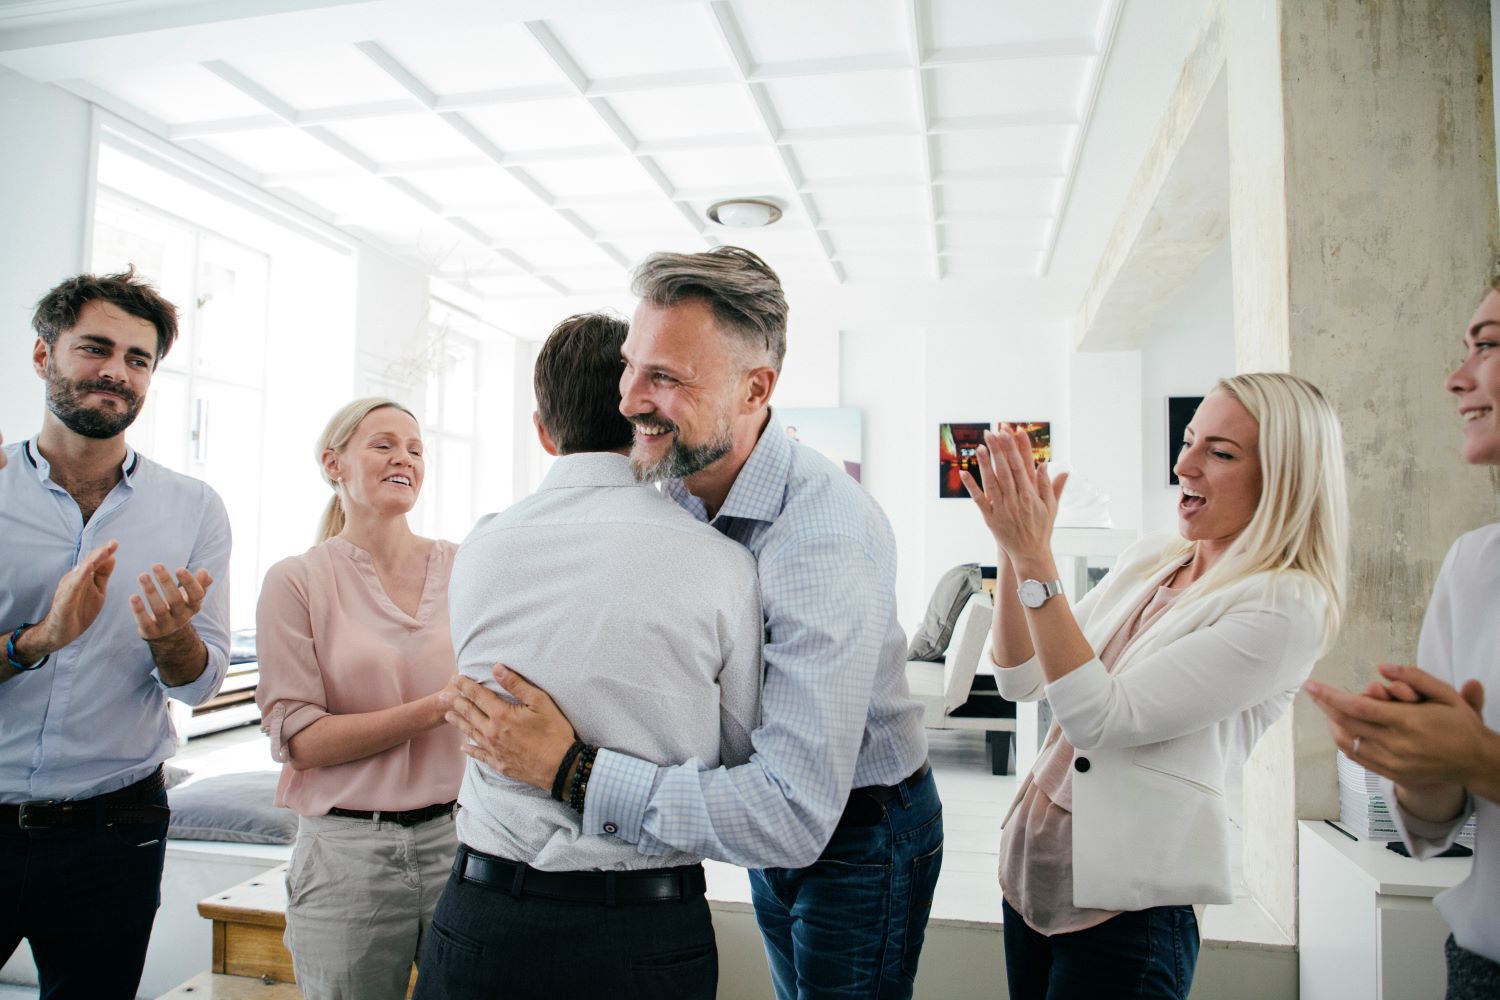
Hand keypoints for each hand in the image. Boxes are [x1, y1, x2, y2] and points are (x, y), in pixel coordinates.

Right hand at [31, 540, 118, 654]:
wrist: (62, 632)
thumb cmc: (80, 610)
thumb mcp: (97, 591)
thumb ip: (103, 575)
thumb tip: (112, 557)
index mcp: (83, 577)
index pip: (94, 561)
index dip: (104, 552)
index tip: (115, 543)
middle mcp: (74, 579)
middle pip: (88, 562)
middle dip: (100, 553)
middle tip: (112, 544)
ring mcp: (68, 589)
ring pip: (80, 572)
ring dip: (92, 561)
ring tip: (103, 552)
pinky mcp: (64, 600)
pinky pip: (73, 587)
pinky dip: (80, 577)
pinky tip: (87, 569)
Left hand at [130, 564, 212, 640]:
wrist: (169, 634)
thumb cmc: (179, 606)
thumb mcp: (191, 596)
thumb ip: (200, 583)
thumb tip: (204, 572)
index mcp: (193, 606)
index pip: (196, 595)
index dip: (189, 582)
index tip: (179, 569)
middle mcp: (182, 616)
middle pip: (175, 600)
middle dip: (166, 582)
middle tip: (156, 565)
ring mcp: (167, 625)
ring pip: (159, 609)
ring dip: (150, 592)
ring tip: (143, 575)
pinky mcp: (151, 632)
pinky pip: (145, 622)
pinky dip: (139, 610)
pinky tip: (133, 597)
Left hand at [441, 665, 577, 790]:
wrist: (561, 767)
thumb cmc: (554, 731)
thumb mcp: (540, 702)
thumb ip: (516, 685)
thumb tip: (497, 668)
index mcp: (501, 714)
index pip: (478, 696)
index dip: (465, 686)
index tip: (455, 678)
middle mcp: (492, 732)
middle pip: (469, 713)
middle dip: (456, 702)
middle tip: (443, 696)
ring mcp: (494, 749)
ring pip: (470, 733)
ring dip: (458, 723)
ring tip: (447, 715)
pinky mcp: (499, 763)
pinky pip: (479, 755)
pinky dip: (470, 750)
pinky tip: (464, 747)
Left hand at [960, 425, 1068, 567]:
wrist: (1029, 553)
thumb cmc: (1041, 528)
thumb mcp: (1051, 507)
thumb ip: (1049, 485)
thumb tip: (1045, 464)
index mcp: (1031, 495)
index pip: (1020, 466)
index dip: (1015, 448)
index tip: (1011, 432)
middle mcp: (1016, 500)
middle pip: (1005, 470)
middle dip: (998, 450)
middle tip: (992, 432)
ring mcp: (1002, 508)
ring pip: (991, 482)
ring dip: (985, 464)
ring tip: (980, 446)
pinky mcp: (990, 517)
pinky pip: (979, 500)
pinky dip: (971, 486)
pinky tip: (964, 472)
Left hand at [1305, 666, 1487, 791]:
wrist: (1476, 761)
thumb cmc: (1460, 725)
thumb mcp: (1445, 694)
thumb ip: (1413, 677)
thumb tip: (1381, 667)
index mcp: (1408, 722)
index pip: (1357, 707)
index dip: (1330, 696)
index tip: (1312, 685)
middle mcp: (1396, 744)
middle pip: (1347, 724)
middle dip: (1326, 706)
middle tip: (1314, 693)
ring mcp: (1393, 762)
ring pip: (1348, 742)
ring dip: (1334, 724)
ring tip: (1329, 709)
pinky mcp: (1393, 774)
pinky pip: (1358, 758)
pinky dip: (1345, 742)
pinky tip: (1342, 729)